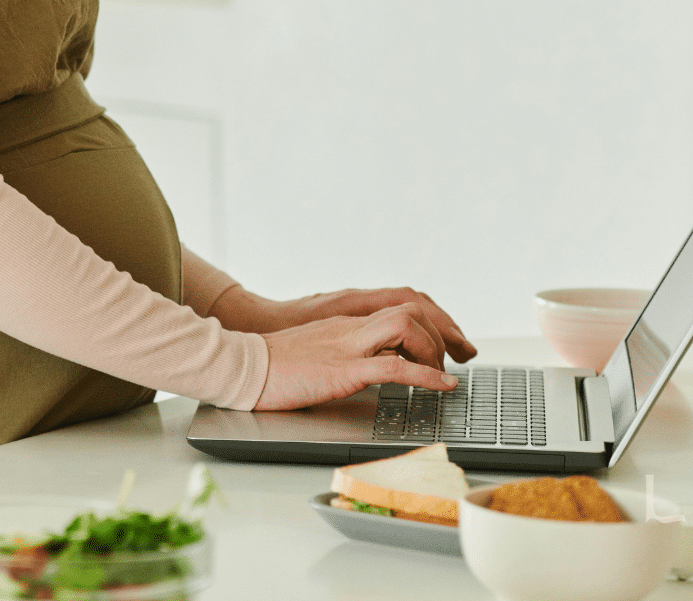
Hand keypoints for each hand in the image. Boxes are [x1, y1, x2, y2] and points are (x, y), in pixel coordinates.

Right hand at [253, 304, 461, 410]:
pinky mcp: (342, 369)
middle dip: (441, 332)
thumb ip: (338, 352)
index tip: (446, 344)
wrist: (241, 367)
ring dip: (433, 348)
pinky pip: (394, 366)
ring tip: (441, 371)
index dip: (431, 321)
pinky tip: (442, 386)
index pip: (399, 306)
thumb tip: (363, 367)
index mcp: (344, 323)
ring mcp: (347, 345)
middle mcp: (350, 327)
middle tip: (451, 359)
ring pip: (407, 326)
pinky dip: (426, 375)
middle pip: (411, 308)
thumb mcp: (312, 351)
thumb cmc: (270, 366)